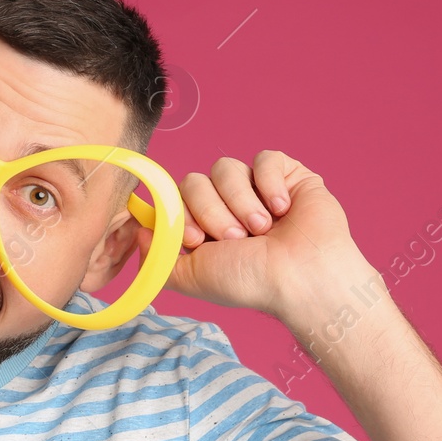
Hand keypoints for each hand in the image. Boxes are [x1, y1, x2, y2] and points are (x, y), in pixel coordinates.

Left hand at [132, 150, 372, 320]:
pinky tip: (282, 209)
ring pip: (226, 168)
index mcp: (204, 227)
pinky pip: (264, 158)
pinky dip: (269, 184)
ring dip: (240, 203)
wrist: (301, 278)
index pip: (174, 199)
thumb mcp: (193, 277)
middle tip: (235, 238)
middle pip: (194, 180)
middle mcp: (227, 205)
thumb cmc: (251, 281)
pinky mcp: (286, 174)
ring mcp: (257, 187)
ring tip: (261, 229)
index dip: (181, 215)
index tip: (198, 241)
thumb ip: (159, 257)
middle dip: (212, 212)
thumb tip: (140, 230)